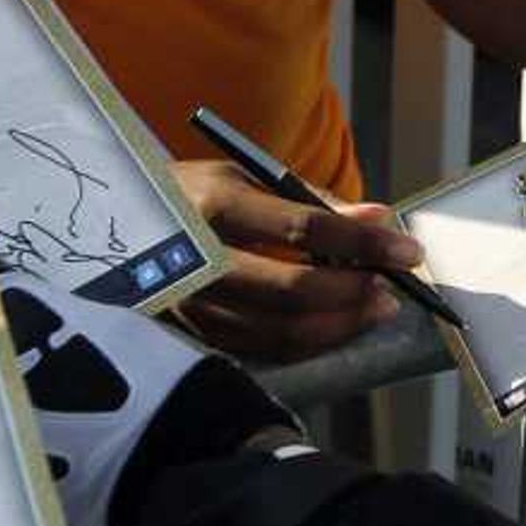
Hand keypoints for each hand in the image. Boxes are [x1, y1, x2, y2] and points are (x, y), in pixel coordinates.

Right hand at [174, 160, 423, 362]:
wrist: (118, 224)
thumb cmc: (195, 193)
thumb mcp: (243, 176)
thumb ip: (313, 200)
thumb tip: (380, 218)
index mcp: (213, 203)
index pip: (302, 227)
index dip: (363, 242)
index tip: (407, 250)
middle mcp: (198, 258)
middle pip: (292, 290)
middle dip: (354, 292)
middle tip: (391, 288)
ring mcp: (192, 304)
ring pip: (280, 330)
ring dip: (340, 324)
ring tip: (374, 307)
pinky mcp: (192, 334)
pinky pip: (263, 349)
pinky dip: (310, 341)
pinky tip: (336, 325)